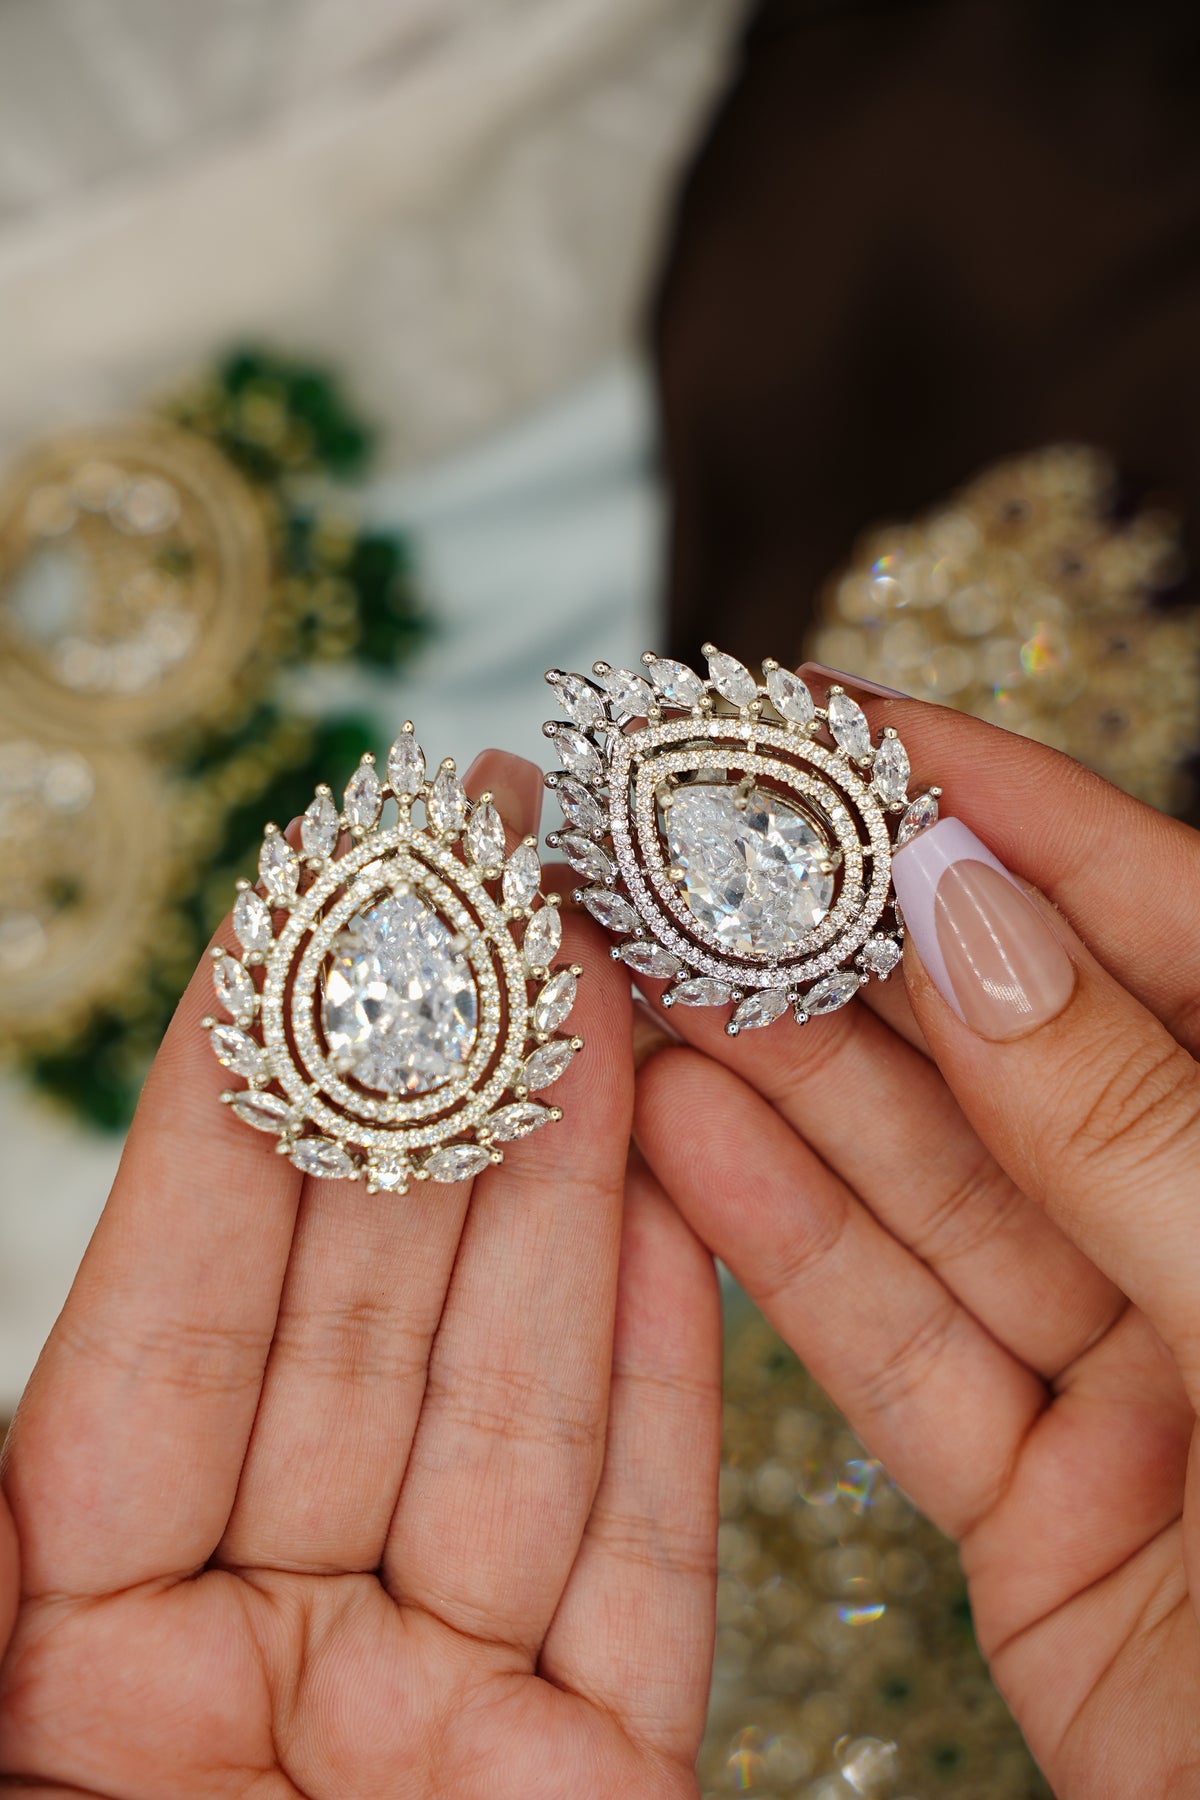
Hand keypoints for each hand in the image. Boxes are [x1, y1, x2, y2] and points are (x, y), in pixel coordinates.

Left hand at [0, 751, 721, 1799]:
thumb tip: (32, 1319)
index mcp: (63, 1645)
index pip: (178, 1300)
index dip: (250, 1087)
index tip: (313, 895)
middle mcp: (258, 1656)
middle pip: (372, 1310)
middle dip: (437, 1076)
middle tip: (491, 869)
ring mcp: (439, 1722)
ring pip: (523, 1390)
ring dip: (571, 1168)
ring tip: (602, 968)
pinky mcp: (597, 1794)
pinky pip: (646, 1545)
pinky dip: (665, 1360)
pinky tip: (674, 1188)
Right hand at [634, 674, 1199, 1799]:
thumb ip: (1122, 1118)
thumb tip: (961, 906)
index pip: (1148, 923)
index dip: (985, 804)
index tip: (819, 723)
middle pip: (1001, 1049)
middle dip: (834, 939)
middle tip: (670, 842)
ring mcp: (1134, 1373)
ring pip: (929, 1192)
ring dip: (776, 1079)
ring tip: (631, 965)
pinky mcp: (1040, 1508)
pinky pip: (898, 1355)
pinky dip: (785, 1252)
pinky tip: (676, 1139)